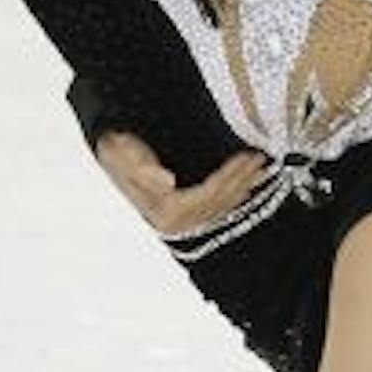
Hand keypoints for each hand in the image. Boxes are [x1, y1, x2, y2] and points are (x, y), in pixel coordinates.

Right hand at [94, 132, 270, 237]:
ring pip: (222, 206)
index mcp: (164, 211)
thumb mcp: (124, 153)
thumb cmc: (119, 149)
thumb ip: (143, 169)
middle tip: (260, 157)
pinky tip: (248, 185)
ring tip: (261, 167)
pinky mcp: (186, 216)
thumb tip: (168, 182)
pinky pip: (217, 208)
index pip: (208, 193)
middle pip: (219, 201)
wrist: (110, 153)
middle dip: (243, 178)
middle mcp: (176, 223)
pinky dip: (235, 196)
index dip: (231, 176)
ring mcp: (182, 222)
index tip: (248, 156)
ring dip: (244, 186)